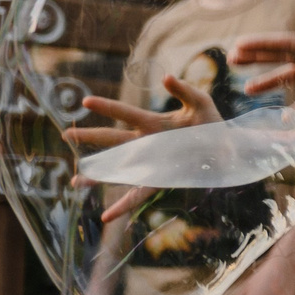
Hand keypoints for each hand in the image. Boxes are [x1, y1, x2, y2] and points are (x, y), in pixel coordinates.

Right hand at [73, 78, 222, 224]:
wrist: (228, 148)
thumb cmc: (212, 123)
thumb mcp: (201, 102)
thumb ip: (183, 90)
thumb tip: (165, 77)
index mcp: (154, 122)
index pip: (126, 113)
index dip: (107, 107)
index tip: (86, 101)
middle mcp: (147, 143)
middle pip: (113, 140)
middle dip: (90, 137)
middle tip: (66, 135)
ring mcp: (152, 162)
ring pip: (119, 169)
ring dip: (98, 176)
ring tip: (76, 182)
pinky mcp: (161, 179)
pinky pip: (138, 195)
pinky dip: (122, 206)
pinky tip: (106, 217)